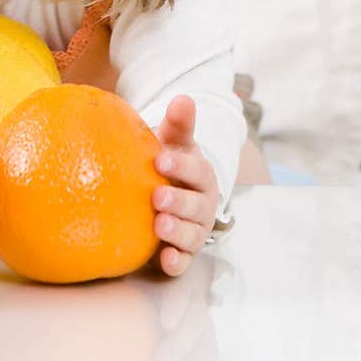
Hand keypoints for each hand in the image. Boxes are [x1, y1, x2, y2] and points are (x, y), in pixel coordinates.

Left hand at [149, 94, 220, 277]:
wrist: (170, 196)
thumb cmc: (170, 166)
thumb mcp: (174, 143)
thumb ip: (179, 124)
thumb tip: (183, 98)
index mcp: (201, 176)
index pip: (197, 170)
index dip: (181, 165)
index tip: (160, 158)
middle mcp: (203, 205)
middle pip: (197, 205)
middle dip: (179, 201)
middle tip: (157, 196)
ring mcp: (195, 231)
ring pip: (191, 235)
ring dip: (177, 231)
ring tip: (160, 225)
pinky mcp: (182, 254)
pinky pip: (182, 262)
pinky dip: (176, 262)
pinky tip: (164, 259)